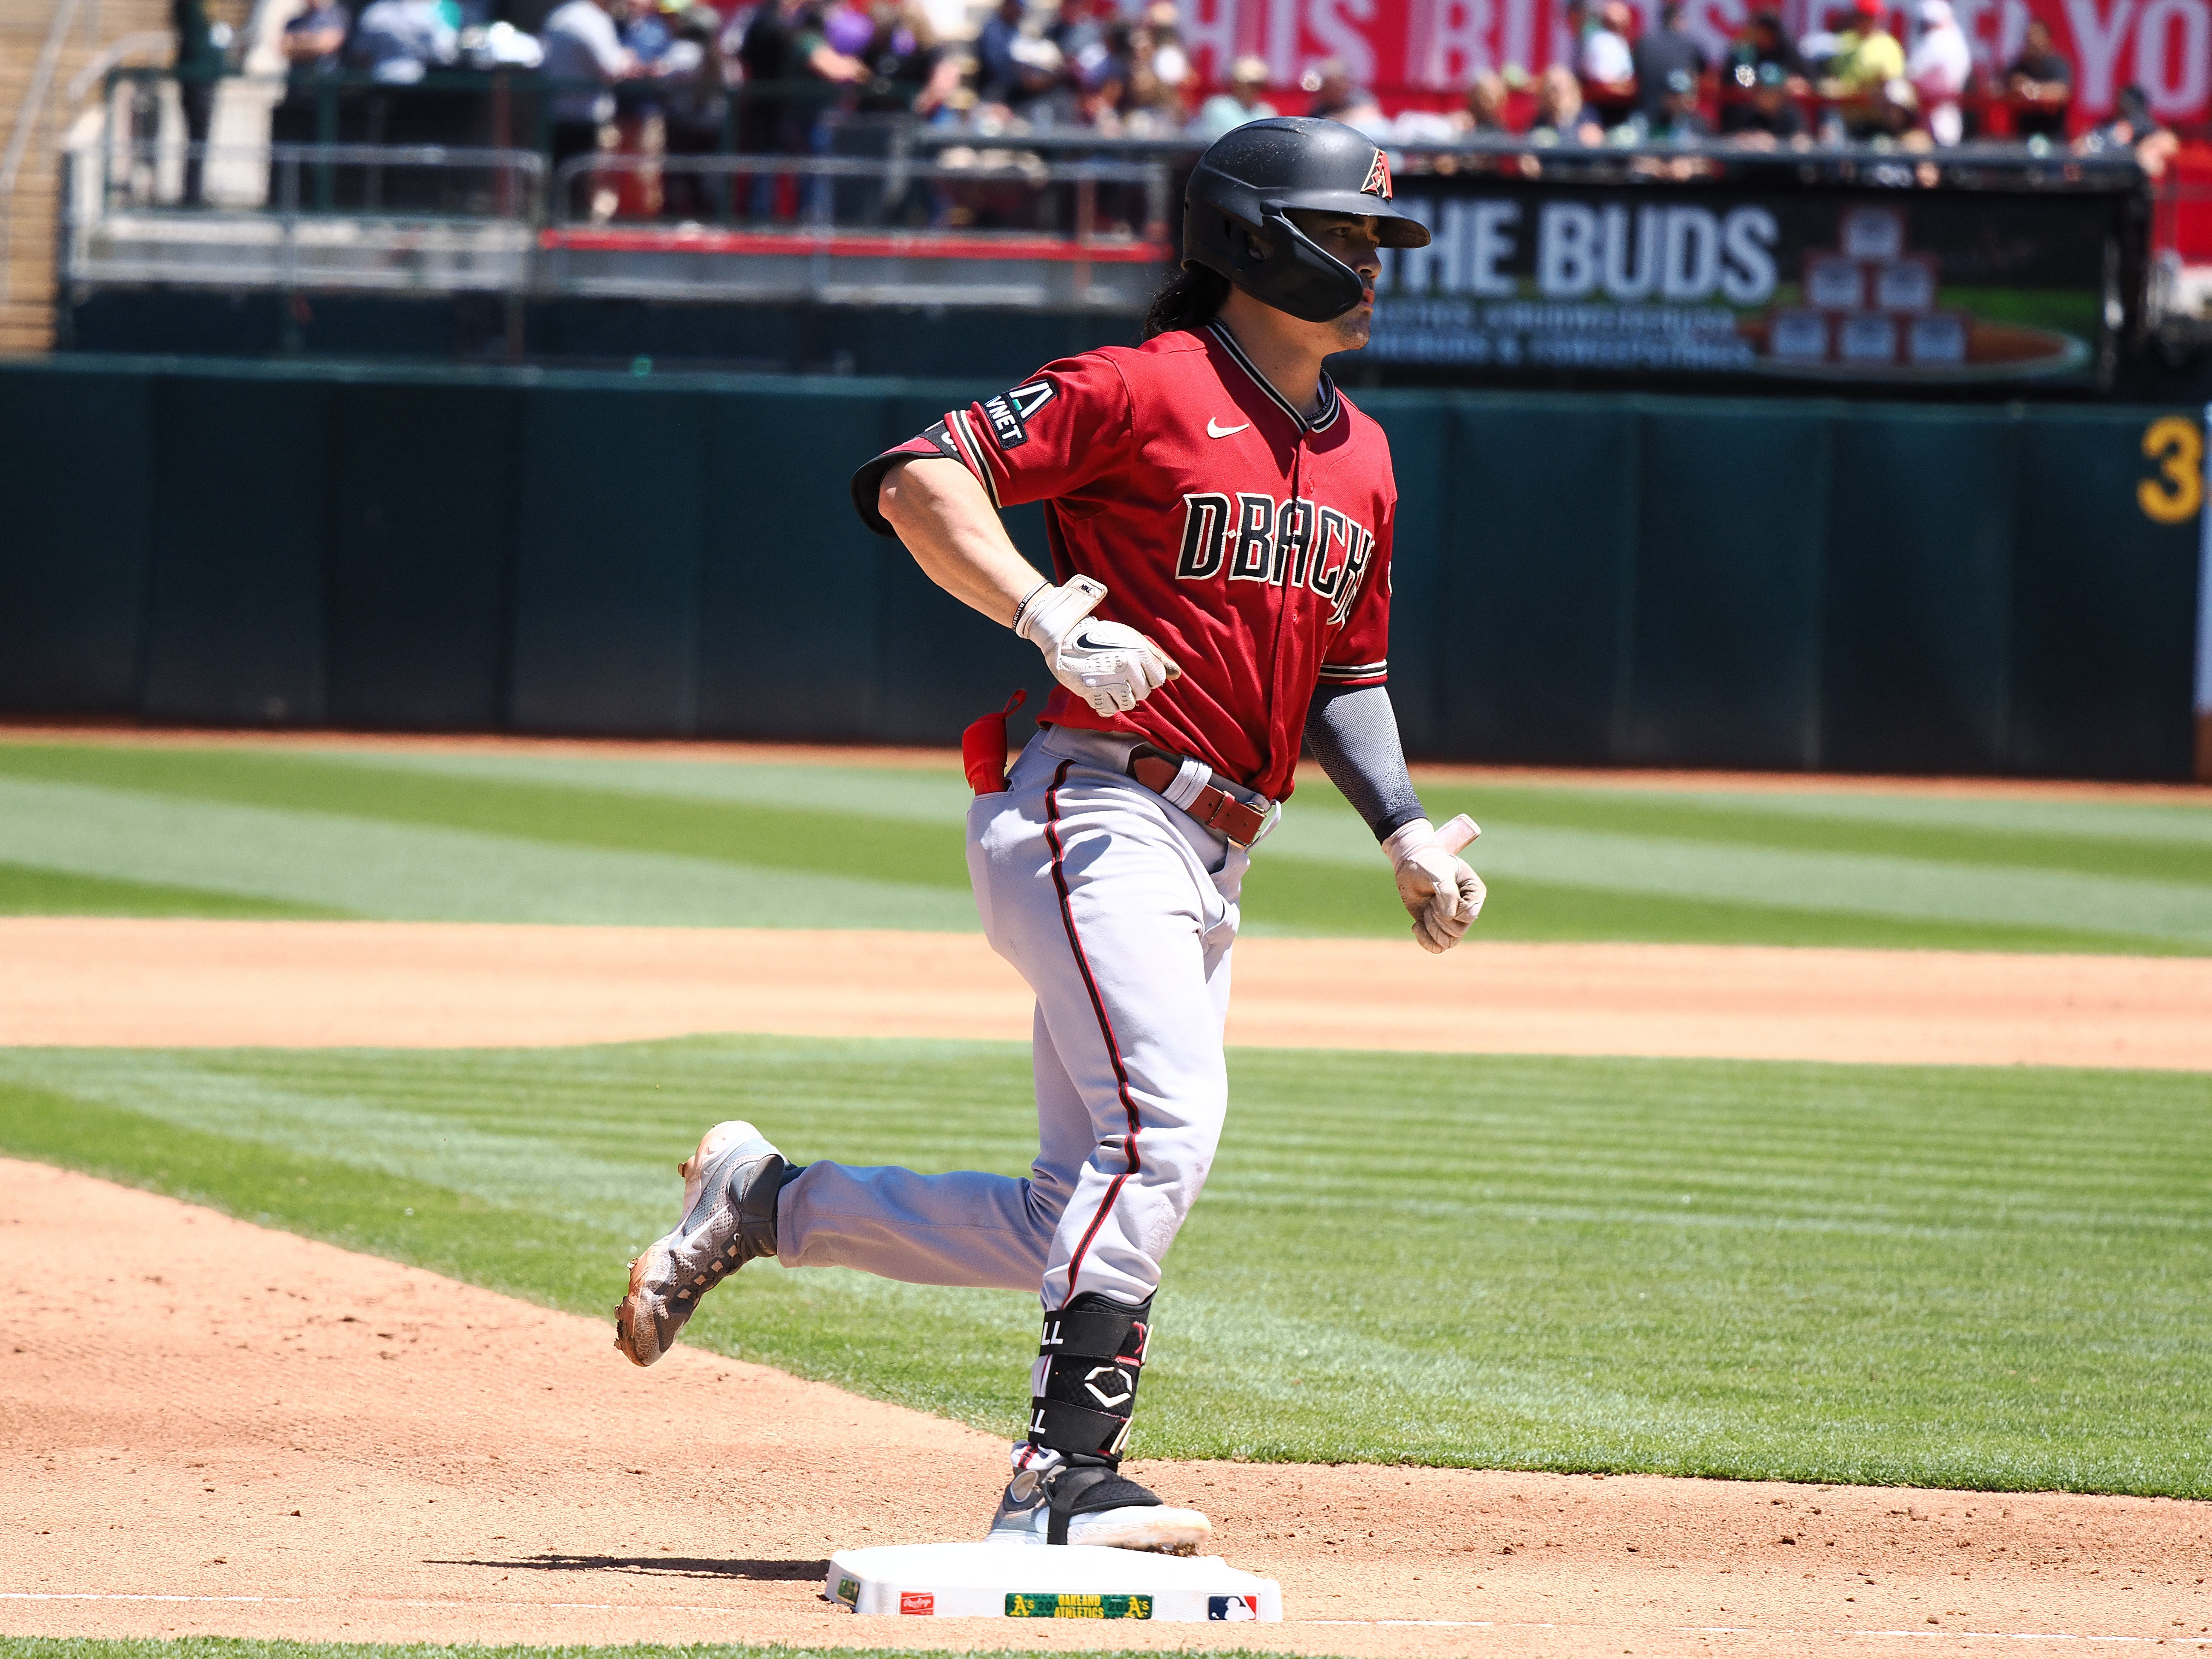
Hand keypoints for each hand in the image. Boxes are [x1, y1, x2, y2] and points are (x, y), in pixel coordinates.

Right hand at [1014, 576, 1180, 716]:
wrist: (1066, 635)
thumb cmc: (1102, 637)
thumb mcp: (1133, 639)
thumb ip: (1156, 657)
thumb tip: (1177, 675)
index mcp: (1140, 652)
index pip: (1158, 679)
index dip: (1147, 677)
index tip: (1134, 670)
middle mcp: (1128, 667)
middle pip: (1143, 693)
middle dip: (1134, 687)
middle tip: (1118, 676)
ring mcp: (1110, 681)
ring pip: (1127, 704)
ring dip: (1120, 697)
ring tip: (1109, 684)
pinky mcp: (1093, 692)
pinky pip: (1108, 710)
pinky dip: (1105, 704)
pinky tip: (1100, 692)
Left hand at [1381, 814, 1484, 953]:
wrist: (1412, 864)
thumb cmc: (1429, 864)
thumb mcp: (1440, 872)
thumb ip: (1448, 893)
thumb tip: (1450, 917)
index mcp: (1475, 893)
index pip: (1468, 915)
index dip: (1451, 910)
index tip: (1439, 894)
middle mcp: (1467, 910)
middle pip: (1457, 931)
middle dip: (1438, 917)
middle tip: (1430, 900)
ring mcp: (1453, 920)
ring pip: (1448, 941)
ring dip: (1431, 928)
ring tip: (1425, 910)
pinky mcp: (1438, 928)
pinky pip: (1437, 947)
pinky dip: (1425, 941)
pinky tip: (1416, 925)